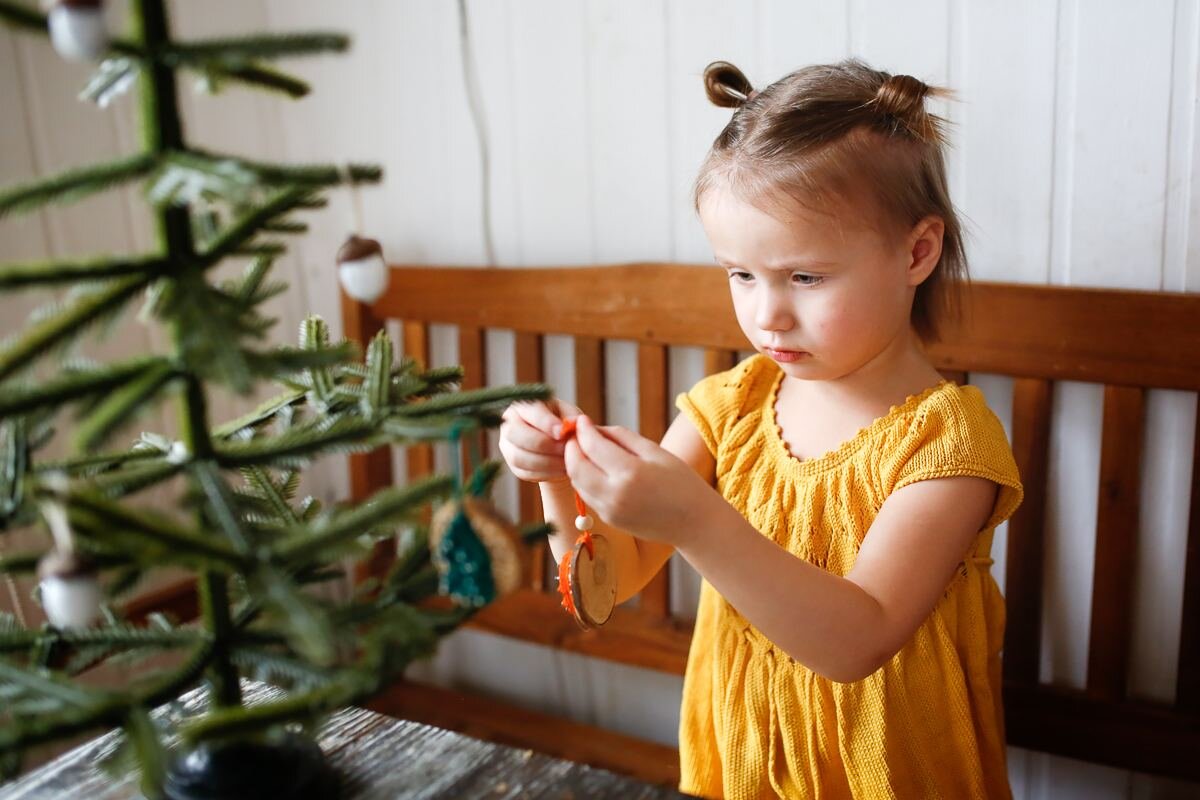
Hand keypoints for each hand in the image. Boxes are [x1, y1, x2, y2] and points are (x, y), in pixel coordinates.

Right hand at [498, 398, 582, 483]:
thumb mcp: (569, 414)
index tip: (562, 433)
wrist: (556, 443)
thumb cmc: (562, 423)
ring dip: (545, 462)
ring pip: (518, 457)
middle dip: (543, 444)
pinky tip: (561, 471)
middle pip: (516, 433)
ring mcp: (507, 445)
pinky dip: (545, 474)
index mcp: (523, 405)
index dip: (546, 422)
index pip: (530, 411)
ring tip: (566, 462)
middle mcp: (509, 423)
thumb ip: (571, 416)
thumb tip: (572, 422)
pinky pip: (524, 472)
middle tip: (565, 450)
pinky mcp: (512, 465)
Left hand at [563, 414, 712, 546]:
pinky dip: (584, 480)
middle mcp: (615, 495)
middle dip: (571, 448)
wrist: (694, 522)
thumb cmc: (680, 481)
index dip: (582, 430)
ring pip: (577, 482)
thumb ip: (622, 437)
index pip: (592, 446)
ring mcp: (610, 511)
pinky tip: (595, 470)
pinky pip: (587, 496)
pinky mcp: (609, 520)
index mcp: (630, 473)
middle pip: (575, 467)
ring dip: (575, 464)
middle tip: (577, 435)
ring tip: (585, 450)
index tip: (581, 420)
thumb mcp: (655, 451)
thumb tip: (594, 428)